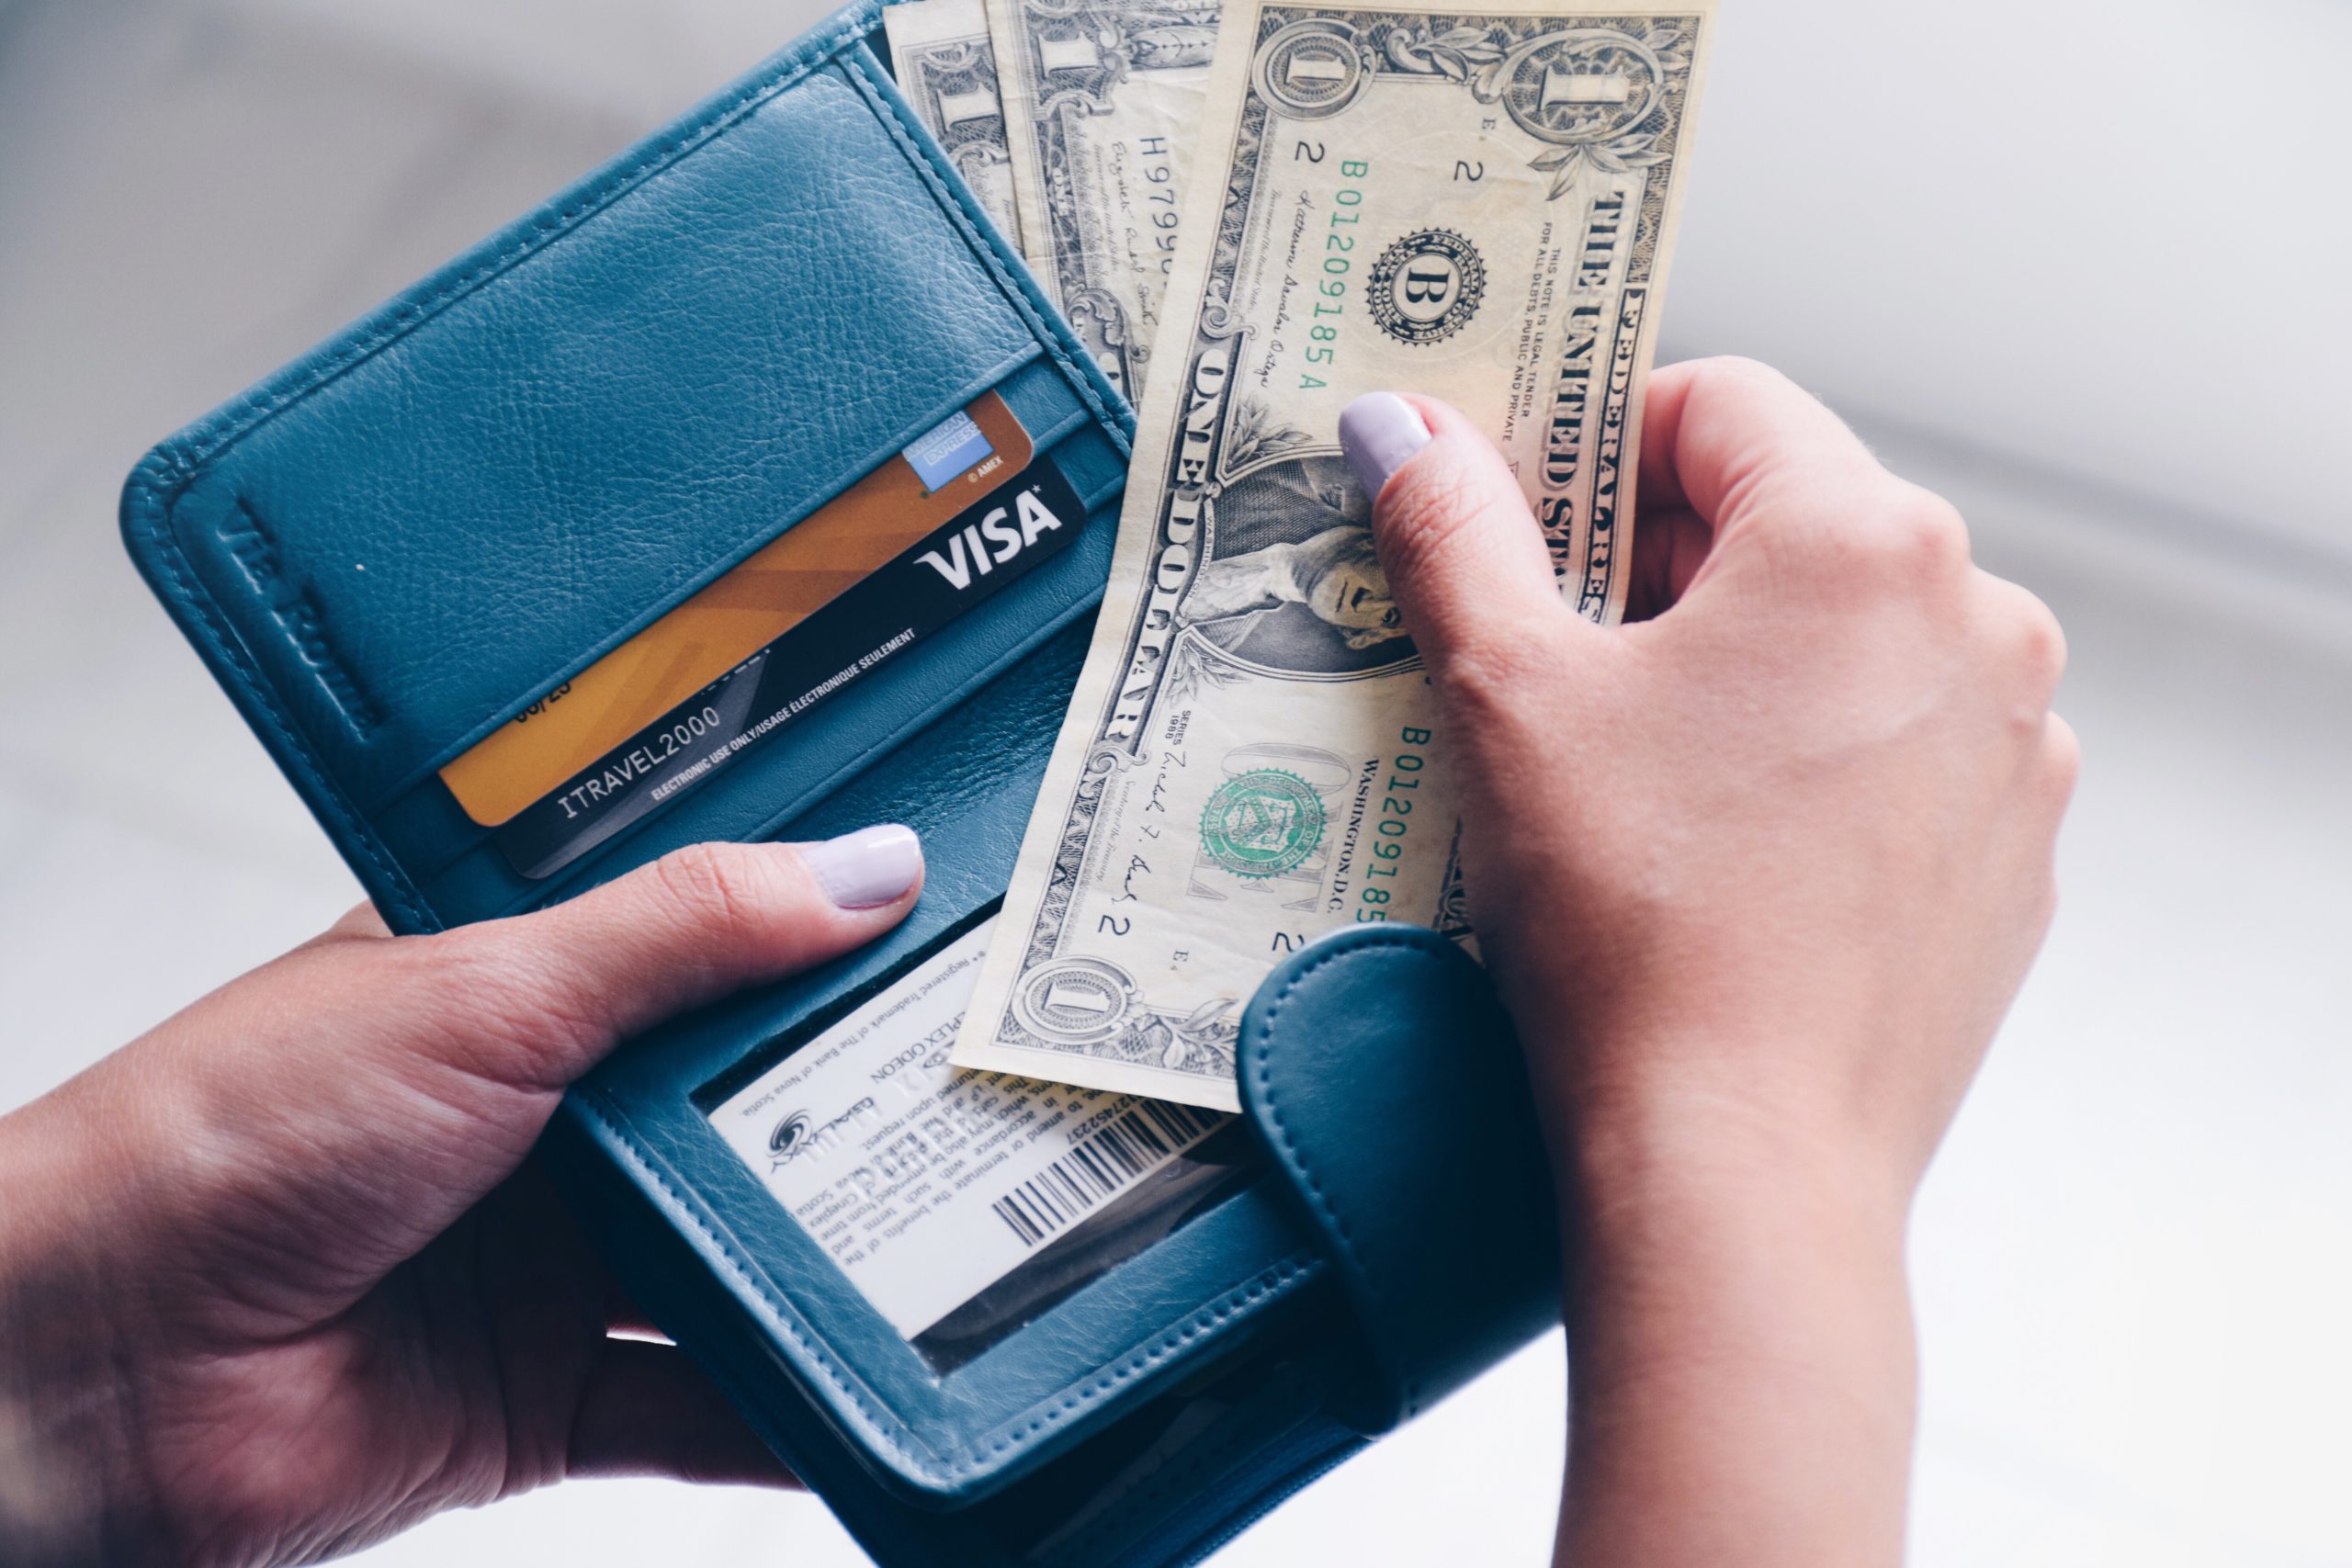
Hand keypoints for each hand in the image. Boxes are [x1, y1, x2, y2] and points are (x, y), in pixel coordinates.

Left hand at [0, 827, 923, 1566]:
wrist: (83, 1373)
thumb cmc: (222, 1140)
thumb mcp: (481, 993)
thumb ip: (681, 934)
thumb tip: (862, 872)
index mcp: (526, 980)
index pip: (715, 935)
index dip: (833, 926)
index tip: (965, 915)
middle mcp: (551, 1114)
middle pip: (752, 1104)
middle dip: (867, 1100)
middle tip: (1007, 1071)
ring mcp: (554, 1257)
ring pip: (743, 1253)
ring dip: (842, 1249)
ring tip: (985, 1221)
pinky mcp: (549, 1392)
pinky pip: (704, 1402)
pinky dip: (791, 1404)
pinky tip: (886, 1379)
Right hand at [1340, 360, 2074, 1565]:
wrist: (1743, 1160)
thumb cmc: (1631, 920)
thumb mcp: (1506, 695)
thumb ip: (1449, 527)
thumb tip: (1392, 420)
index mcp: (1865, 542)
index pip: (1721, 405)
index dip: (1599, 442)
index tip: (1522, 513)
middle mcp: (1978, 619)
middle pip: (1791, 520)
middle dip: (1660, 564)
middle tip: (1546, 648)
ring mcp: (2015, 744)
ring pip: (1848, 641)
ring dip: (1738, 665)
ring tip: (1630, 767)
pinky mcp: (2012, 854)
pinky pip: (1898, 751)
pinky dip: (1810, 761)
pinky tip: (1720, 848)